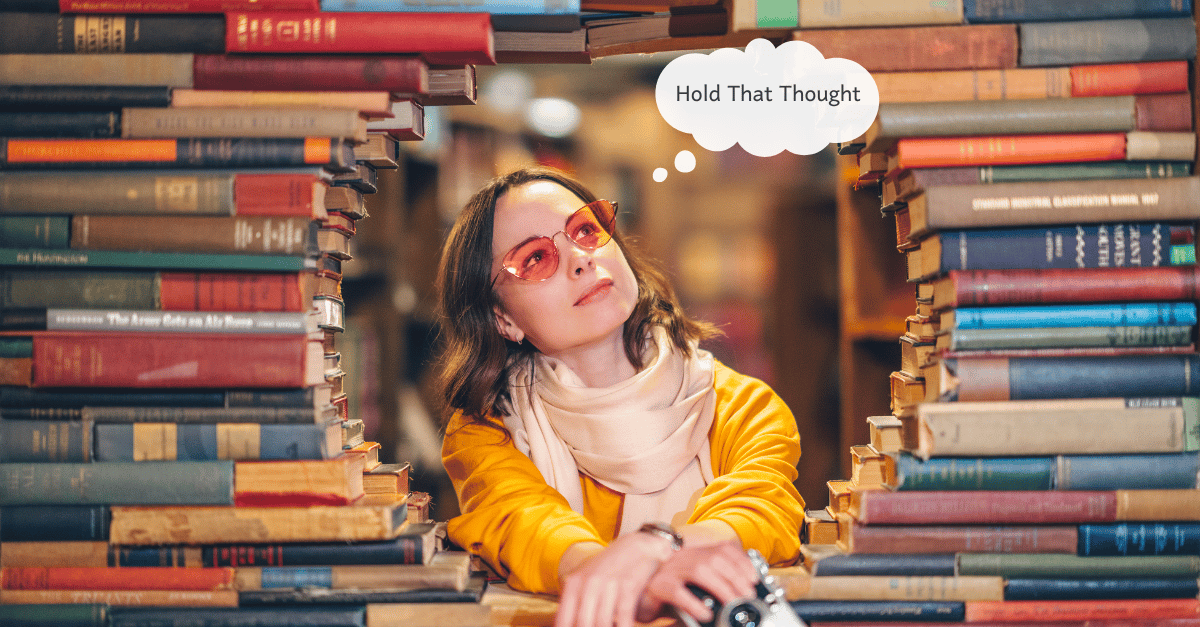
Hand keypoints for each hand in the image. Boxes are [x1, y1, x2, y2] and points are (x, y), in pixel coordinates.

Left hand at [554, 532, 676, 626]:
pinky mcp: (628, 586)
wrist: (637, 546)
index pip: (564, 620)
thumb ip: (574, 601)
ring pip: (601, 623)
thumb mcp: (586, 578)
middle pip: (582, 624)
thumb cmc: (609, 568)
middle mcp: (588, 583)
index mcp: (574, 583)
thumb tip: (563, 624)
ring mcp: (608, 584)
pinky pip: (623, 617)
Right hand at [635, 540, 759, 623]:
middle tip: (746, 595)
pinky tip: (705, 613)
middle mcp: (682, 556)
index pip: (722, 548)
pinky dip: (694, 602)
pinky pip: (677, 591)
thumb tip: (742, 593)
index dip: (741, 560)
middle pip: (714, 558)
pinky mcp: (656, 586)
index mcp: (694, 553)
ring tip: (732, 603)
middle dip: (735, 576)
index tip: (754, 577)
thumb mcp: (696, 585)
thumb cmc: (669, 593)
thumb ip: (715, 583)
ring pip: (699, 569)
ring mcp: (668, 569)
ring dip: (721, 586)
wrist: (636, 596)